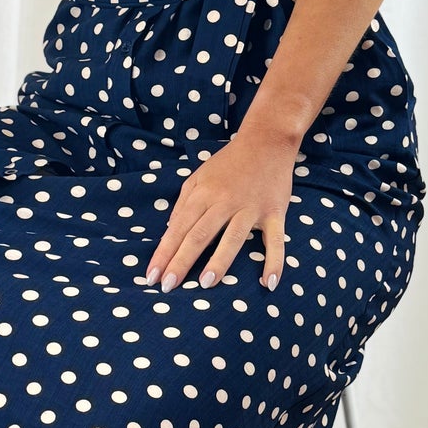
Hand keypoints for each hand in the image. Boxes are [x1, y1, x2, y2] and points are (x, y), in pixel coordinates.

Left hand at [145, 130, 296, 292]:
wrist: (267, 141)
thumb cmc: (228, 163)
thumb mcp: (198, 177)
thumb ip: (183, 204)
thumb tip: (170, 232)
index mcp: (203, 194)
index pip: (178, 228)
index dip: (164, 252)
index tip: (152, 276)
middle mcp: (225, 201)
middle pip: (199, 235)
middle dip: (181, 261)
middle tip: (167, 286)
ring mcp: (251, 208)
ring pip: (233, 238)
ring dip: (219, 261)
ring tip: (205, 284)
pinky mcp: (275, 212)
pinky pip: (275, 240)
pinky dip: (274, 261)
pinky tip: (268, 283)